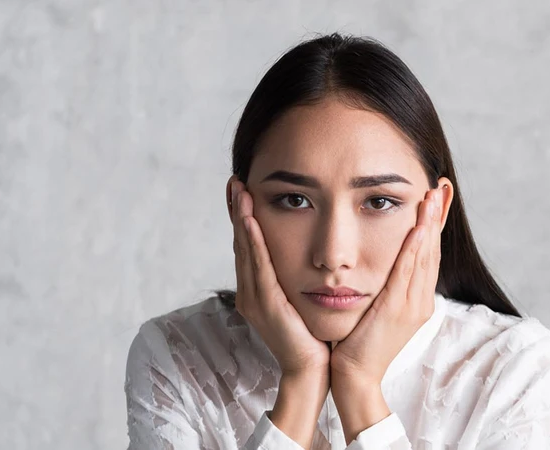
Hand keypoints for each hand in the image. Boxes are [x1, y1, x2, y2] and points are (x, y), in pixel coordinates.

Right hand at [228, 176, 329, 375]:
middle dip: (238, 211)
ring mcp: (254, 300)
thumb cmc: (313, 334)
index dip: (243, 217)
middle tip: (235, 180)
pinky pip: (258, 268)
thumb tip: (309, 250)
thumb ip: (298, 275)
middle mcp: (250, 292)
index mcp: (258, 289)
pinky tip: (250, 222)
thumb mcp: (302, 297)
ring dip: (242, 219)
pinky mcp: (266, 306)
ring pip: (246, 251)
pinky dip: (253, 243)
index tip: (243, 189)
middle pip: (241, 243)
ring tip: (240, 191)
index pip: (248, 246)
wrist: (313, 369)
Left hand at [329, 187, 444, 387]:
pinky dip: (414, 249)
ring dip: (429, 225)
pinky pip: (407, 274)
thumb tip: (384, 263)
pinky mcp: (397, 310)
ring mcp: (412, 306)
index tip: (438, 197)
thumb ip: (385, 287)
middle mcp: (420, 300)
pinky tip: (418, 228)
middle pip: (433, 250)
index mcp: (417, 299)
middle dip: (438, 217)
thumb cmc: (359, 343)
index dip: (435, 224)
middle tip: (441, 186)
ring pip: (424, 257)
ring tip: (432, 197)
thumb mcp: (377, 309)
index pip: (429, 254)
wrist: (355, 376)